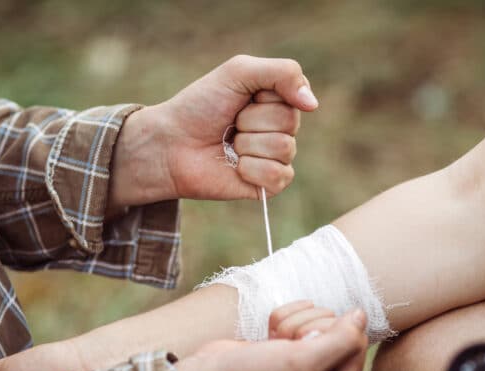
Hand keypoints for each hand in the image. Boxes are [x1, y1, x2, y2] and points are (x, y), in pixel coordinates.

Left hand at [109, 55, 317, 209]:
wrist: (171, 144)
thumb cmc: (200, 106)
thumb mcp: (240, 72)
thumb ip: (283, 74)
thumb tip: (314, 105)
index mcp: (277, 99)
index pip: (296, 95)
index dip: (264, 97)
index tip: (241, 97)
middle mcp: (280, 128)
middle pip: (291, 123)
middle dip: (253, 121)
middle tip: (231, 123)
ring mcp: (276, 157)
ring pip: (285, 148)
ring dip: (248, 144)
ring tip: (229, 144)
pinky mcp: (268, 184)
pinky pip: (279, 176)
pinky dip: (252, 170)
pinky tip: (236, 166)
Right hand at [175, 306, 368, 370]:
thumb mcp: (302, 362)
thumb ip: (341, 339)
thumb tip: (362, 315)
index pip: (357, 344)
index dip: (328, 335)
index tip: (301, 348)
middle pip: (339, 328)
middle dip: (307, 329)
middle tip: (284, 349)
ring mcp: (309, 365)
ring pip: (319, 318)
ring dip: (292, 324)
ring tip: (273, 346)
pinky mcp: (291, 349)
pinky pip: (301, 316)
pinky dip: (282, 321)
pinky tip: (267, 339)